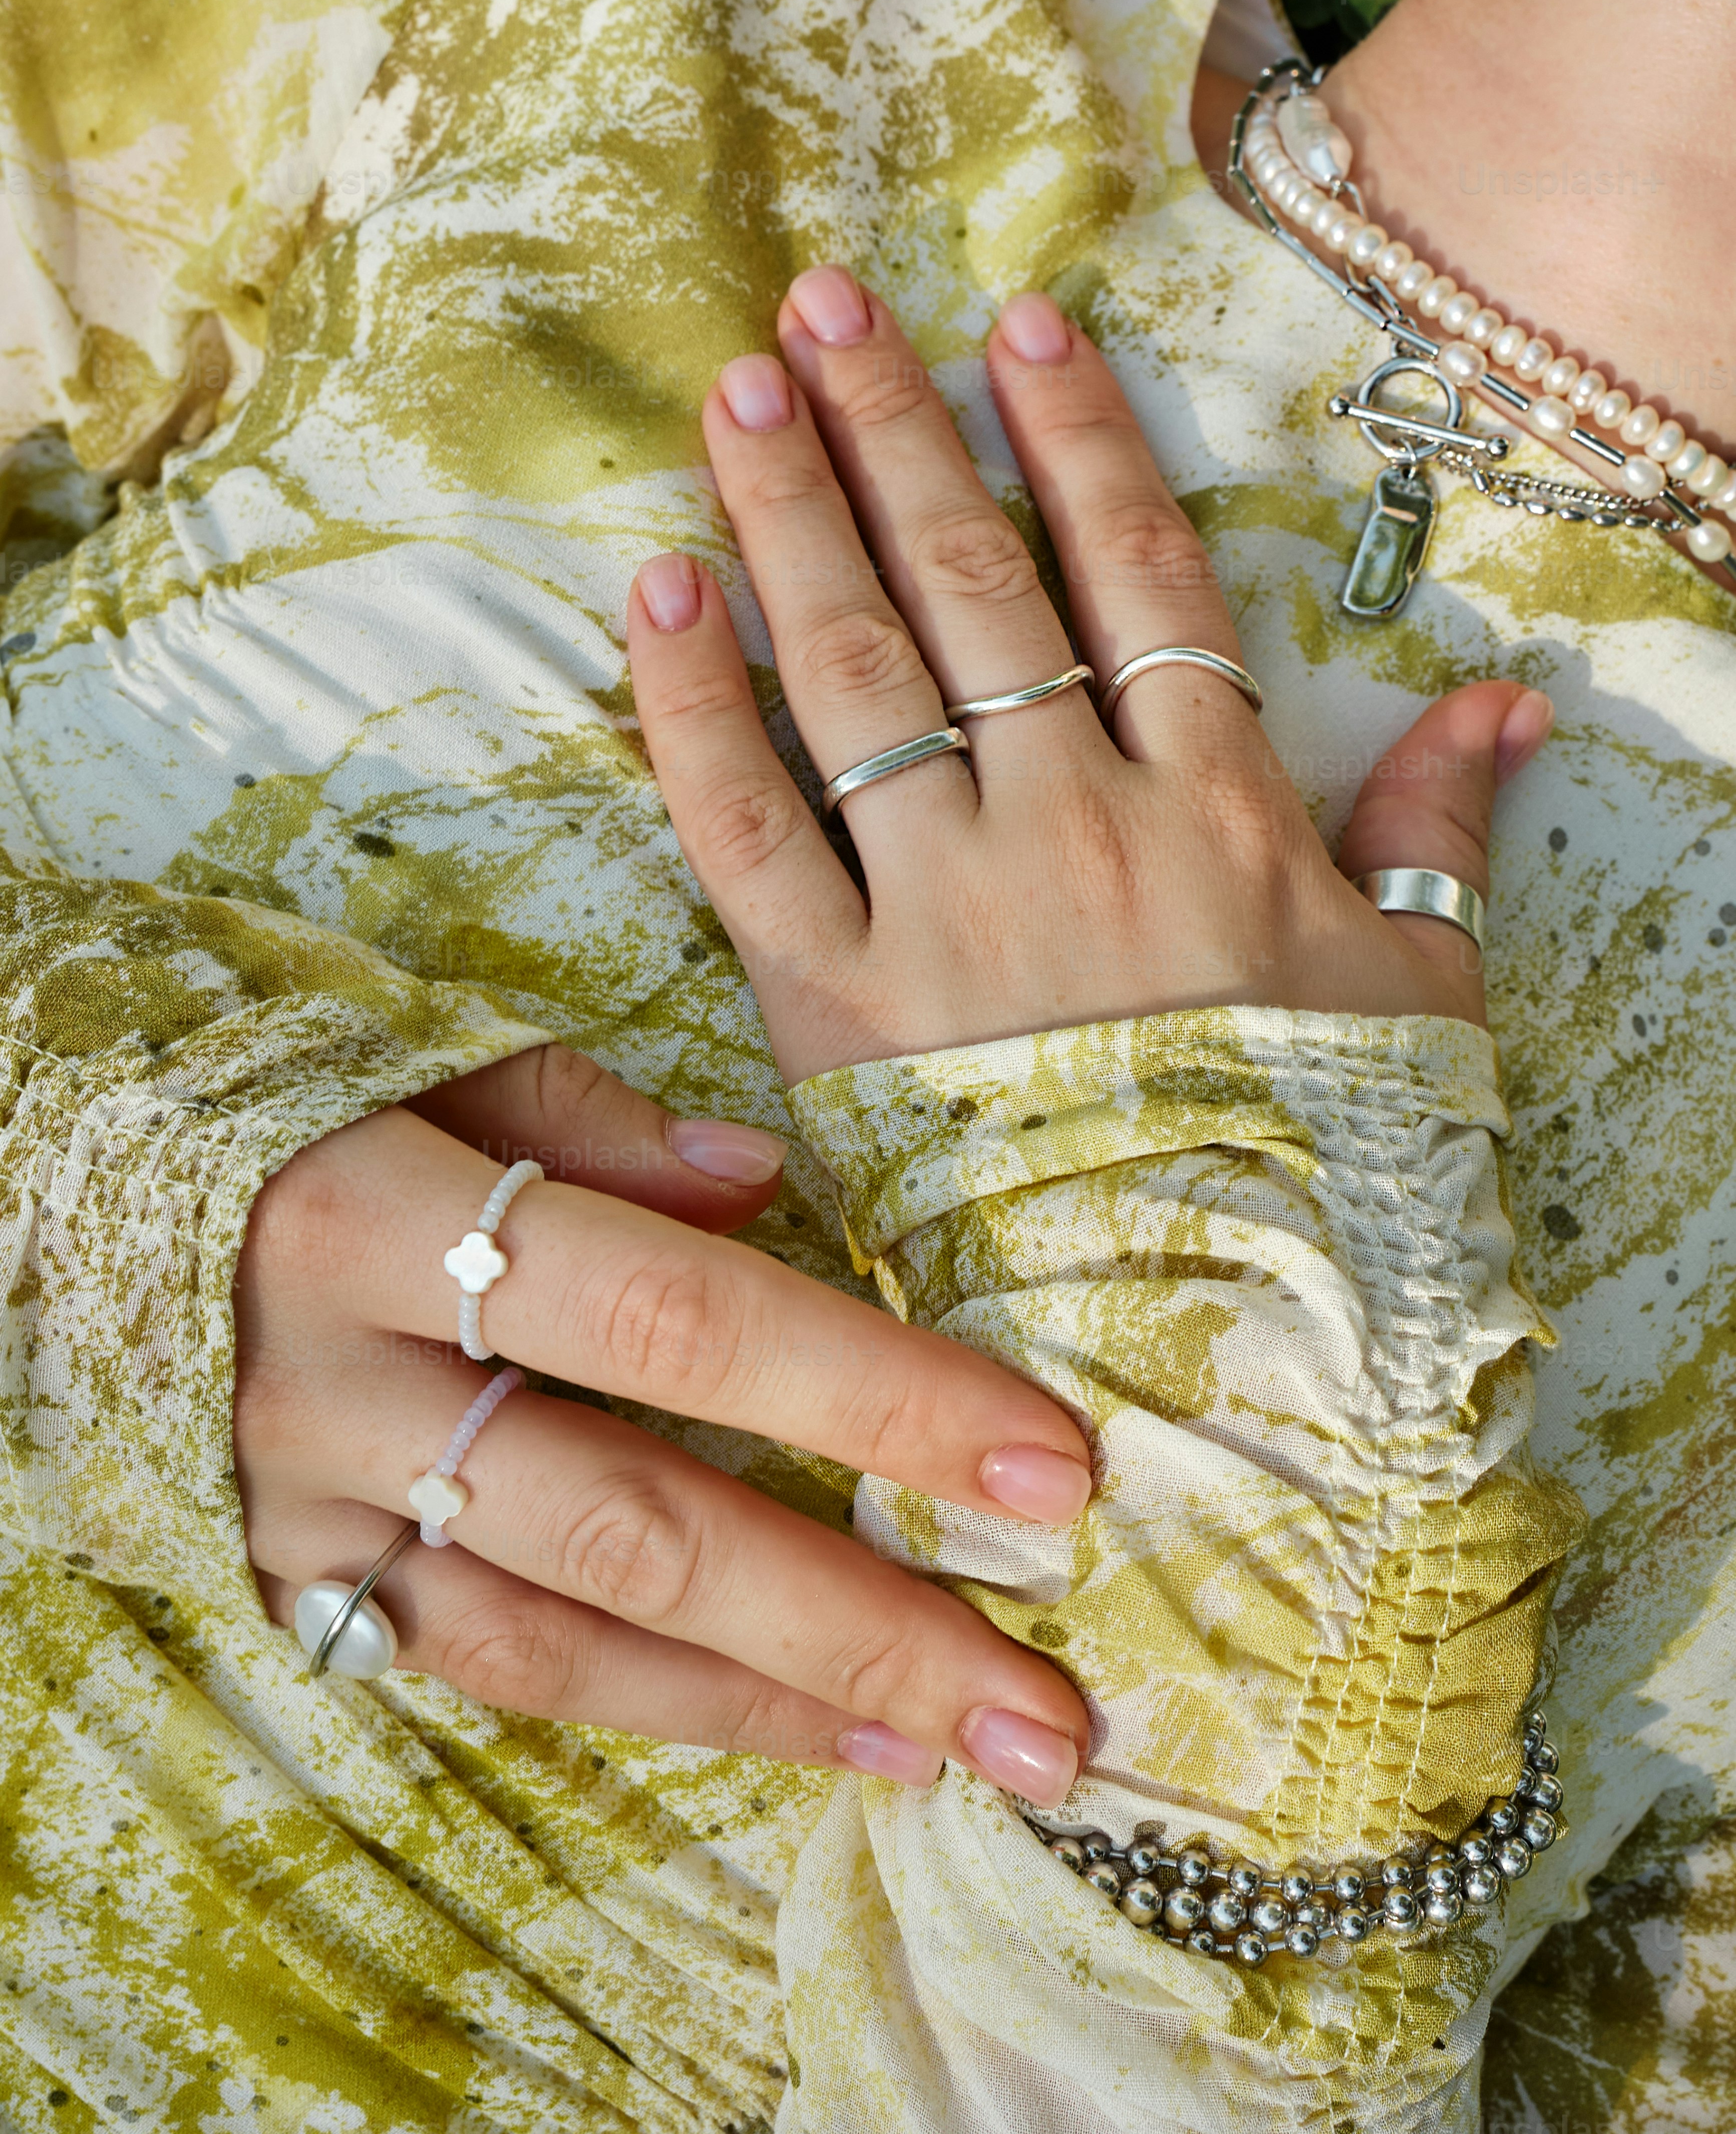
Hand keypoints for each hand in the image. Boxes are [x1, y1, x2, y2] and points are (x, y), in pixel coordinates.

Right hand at [236, 1042, 1092, 1802]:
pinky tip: (813, 1734)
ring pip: (574, 1632)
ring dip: (782, 1699)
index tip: (1039, 1460)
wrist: (75, 1194)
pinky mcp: (302, 1584)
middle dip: (857, 1614)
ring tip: (958, 1745)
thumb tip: (765, 1183)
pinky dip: (666, 1706)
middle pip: (640, 1516)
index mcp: (390, 1216)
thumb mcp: (430, 1060)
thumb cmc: (300, 1103)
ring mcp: (318, 1508)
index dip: (864, 1391)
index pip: (674, 1316)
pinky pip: (498, 1671)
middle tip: (1040, 1700)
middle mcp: (347, 1387)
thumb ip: (596, 1122)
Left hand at [627, 269, 1553, 1079]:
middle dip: (896, 431)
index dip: (1078, 438)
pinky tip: (658, 589)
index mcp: (1217, 812)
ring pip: (857, 675)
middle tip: (821, 308)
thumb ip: (1438, 832)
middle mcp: (1074, 831)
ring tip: (739, 393)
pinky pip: (744, 833)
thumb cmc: (1325, 1168)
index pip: (1138, 576)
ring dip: (794, 518)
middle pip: (974, 588)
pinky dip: (692, 711)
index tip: (1017, 325)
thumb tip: (1505, 698)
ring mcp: (946, 914)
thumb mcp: (1418, 995)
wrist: (1215, 1354)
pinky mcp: (835, 1008)